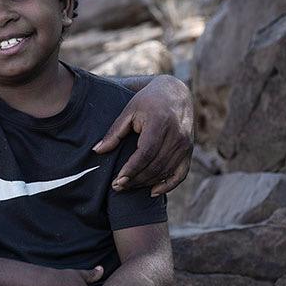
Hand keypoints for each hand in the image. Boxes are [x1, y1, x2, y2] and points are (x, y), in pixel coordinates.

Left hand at [93, 75, 192, 195]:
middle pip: (156, 166)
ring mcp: (185, 144)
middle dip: (135, 180)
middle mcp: (176, 135)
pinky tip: (152, 191)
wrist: (175, 93)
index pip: (146, 153)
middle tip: (118, 186)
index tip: (118, 180)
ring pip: (166, 172)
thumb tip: (96, 151)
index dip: (132, 169)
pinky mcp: (189, 151)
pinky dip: (168, 185)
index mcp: (160, 123)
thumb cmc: (147, 101)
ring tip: (128, 186)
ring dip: (146, 183)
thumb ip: (114, 132)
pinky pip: (181, 174)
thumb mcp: (128, 111)